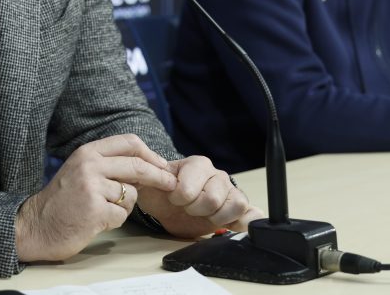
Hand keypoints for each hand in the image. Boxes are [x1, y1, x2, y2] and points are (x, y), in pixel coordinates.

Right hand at [14, 134, 176, 262]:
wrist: (35, 226)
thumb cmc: (61, 201)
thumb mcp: (80, 171)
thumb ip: (107, 164)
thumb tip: (146, 164)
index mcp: (87, 152)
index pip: (129, 142)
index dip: (150, 154)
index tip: (161, 165)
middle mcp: (90, 165)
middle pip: (137, 165)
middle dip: (159, 176)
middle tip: (171, 184)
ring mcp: (92, 187)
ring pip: (131, 194)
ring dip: (124, 206)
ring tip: (102, 210)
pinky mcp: (95, 210)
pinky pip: (122, 214)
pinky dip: (115, 221)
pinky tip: (97, 221)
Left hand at [135, 155, 262, 238]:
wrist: (170, 202)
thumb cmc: (161, 190)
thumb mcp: (147, 180)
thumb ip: (143, 174)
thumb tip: (137, 173)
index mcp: (198, 164)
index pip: (190, 187)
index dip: (179, 197)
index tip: (172, 198)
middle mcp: (217, 175)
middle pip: (212, 198)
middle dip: (195, 208)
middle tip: (188, 208)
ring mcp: (230, 191)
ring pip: (235, 204)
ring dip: (215, 217)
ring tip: (203, 215)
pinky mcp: (237, 208)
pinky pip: (252, 213)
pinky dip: (248, 221)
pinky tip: (236, 226)